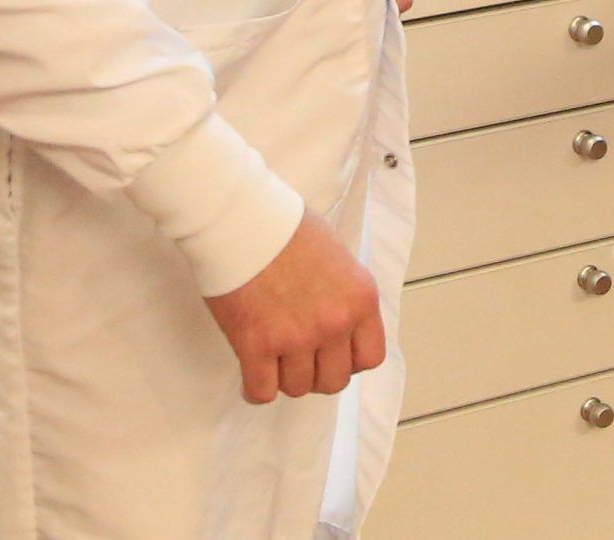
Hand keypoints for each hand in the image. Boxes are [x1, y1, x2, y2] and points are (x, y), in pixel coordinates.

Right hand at [205, 208, 385, 404]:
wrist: (243, 221)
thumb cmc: (287, 228)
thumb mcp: (338, 257)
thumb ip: (344, 294)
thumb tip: (340, 321)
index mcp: (360, 298)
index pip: (370, 357)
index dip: (349, 360)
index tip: (333, 353)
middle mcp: (334, 323)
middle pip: (334, 380)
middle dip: (316, 373)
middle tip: (300, 358)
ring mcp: (296, 337)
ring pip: (297, 387)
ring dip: (285, 377)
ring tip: (274, 359)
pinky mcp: (256, 345)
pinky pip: (261, 391)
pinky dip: (255, 389)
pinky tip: (253, 374)